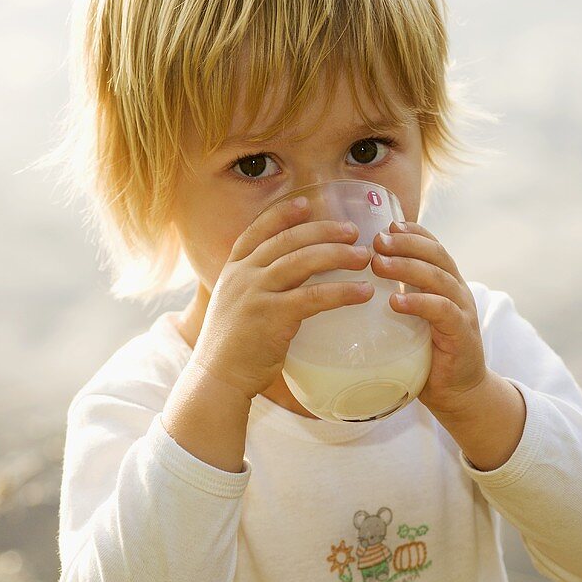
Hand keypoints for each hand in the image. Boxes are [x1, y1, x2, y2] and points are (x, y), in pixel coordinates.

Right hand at [189, 197, 374, 400]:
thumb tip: (293, 278)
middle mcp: (242, 275)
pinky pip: (314, 297)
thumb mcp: (236, 305)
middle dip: (324, 230)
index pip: (257, 230)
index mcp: (233, 269)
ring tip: (364, 257)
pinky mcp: (271, 317)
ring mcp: (255, 294)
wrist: (216, 379)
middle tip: (353, 231)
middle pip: (288, 240)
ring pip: (303, 261)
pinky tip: (363, 292)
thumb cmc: (233, 347)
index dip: (282, 213)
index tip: (307, 202)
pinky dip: (342, 292)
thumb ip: (258, 287)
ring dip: (338, 255)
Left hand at [370, 221, 491, 415]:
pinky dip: (419, 302)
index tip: (386, 225)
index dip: (411, 232)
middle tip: (376, 241)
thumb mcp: (412, 316)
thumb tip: (353, 280)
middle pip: (436, 255)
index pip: (433, 245)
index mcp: (446, 282)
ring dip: (407, 267)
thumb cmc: (428, 353)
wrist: (458, 391)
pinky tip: (396, 301)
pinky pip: (442, 311)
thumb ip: (396, 294)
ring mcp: (462, 311)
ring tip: (379, 264)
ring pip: (438, 278)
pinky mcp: (461, 334)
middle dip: (405, 243)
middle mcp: (457, 290)